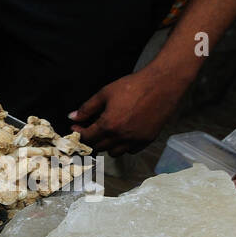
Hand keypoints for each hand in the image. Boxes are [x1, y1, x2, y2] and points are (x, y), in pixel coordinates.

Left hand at [69, 66, 190, 154]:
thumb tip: (72, 117)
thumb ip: (87, 108)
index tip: (76, 127)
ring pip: (114, 152)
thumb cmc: (134, 86)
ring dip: (107, 145)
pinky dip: (124, 146)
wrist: (163, 83)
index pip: (86, 137)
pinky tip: (123, 135)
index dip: (78, 132)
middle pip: (98, 147)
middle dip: (91, 138)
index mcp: (108, 125)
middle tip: (91, 129)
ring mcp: (135, 140)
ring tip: (107, 133)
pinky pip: (131, 151)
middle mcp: (121, 136)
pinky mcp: (147, 140)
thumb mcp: (105, 93)